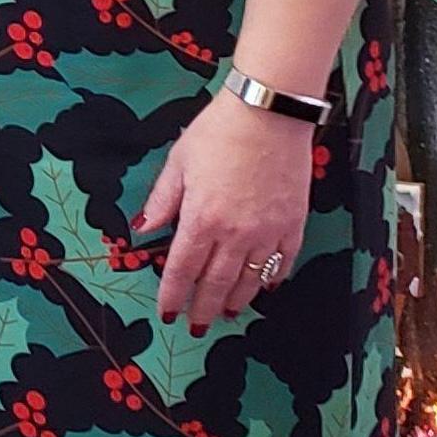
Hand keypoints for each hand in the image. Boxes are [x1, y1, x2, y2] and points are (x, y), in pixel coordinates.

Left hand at [136, 93, 313, 332]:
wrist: (269, 111)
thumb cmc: (219, 132)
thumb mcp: (179, 163)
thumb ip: (162, 201)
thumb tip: (143, 231)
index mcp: (202, 219)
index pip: (182, 270)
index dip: (173, 296)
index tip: (168, 313)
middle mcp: (235, 233)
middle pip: (216, 283)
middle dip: (203, 308)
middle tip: (196, 325)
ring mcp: (268, 231)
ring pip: (250, 279)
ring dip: (236, 300)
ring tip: (226, 313)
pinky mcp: (293, 222)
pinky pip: (283, 261)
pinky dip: (271, 278)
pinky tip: (264, 286)